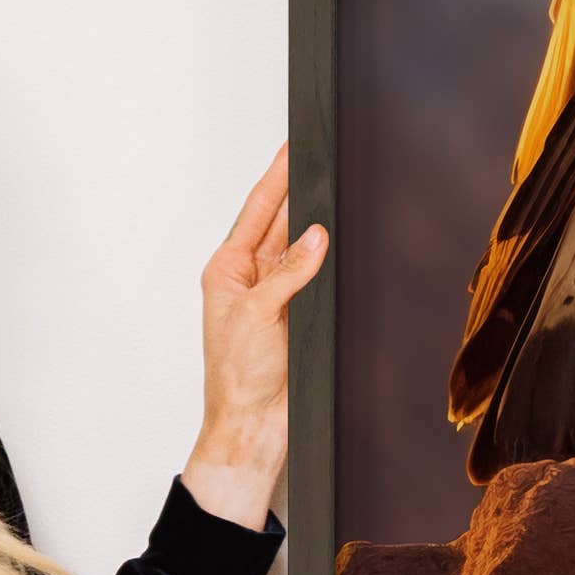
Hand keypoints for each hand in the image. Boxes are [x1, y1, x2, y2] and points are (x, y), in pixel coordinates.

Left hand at [184, 148, 324, 529]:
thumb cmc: (238, 378)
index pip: (258, 212)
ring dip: (319, 224)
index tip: (293, 148)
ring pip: (304, 247)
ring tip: (339, 190)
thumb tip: (316, 235)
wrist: (255, 427)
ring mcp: (279, 296)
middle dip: (302, 191)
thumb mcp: (258, 315)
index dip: (276, 178)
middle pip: (282, 222)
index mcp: (228, 271)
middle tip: (324, 158)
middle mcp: (252, 278)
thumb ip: (289, 272)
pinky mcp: (302, 314)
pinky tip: (346, 241)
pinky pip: (319, 275)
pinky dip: (332, 258)